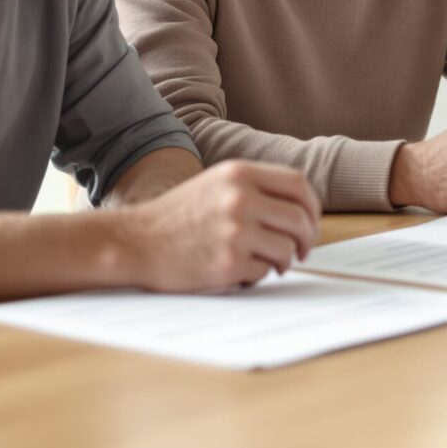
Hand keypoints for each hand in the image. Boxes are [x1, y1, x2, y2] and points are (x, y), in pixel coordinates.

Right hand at [115, 160, 320, 291]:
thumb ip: (255, 188)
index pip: (298, 185)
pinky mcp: (229, 263)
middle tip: (300, 249)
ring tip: (267, 261)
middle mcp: (240, 199)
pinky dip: (257, 274)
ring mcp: (235, 232)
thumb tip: (301, 209)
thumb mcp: (216, 184)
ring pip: (286, 249)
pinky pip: (263, 272)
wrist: (134, 242)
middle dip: (306, 238)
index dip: (312, 206)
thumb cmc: (177, 216)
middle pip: (300, 219)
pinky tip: (238, 269)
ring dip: (283, 260)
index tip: (309, 221)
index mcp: (239, 174)